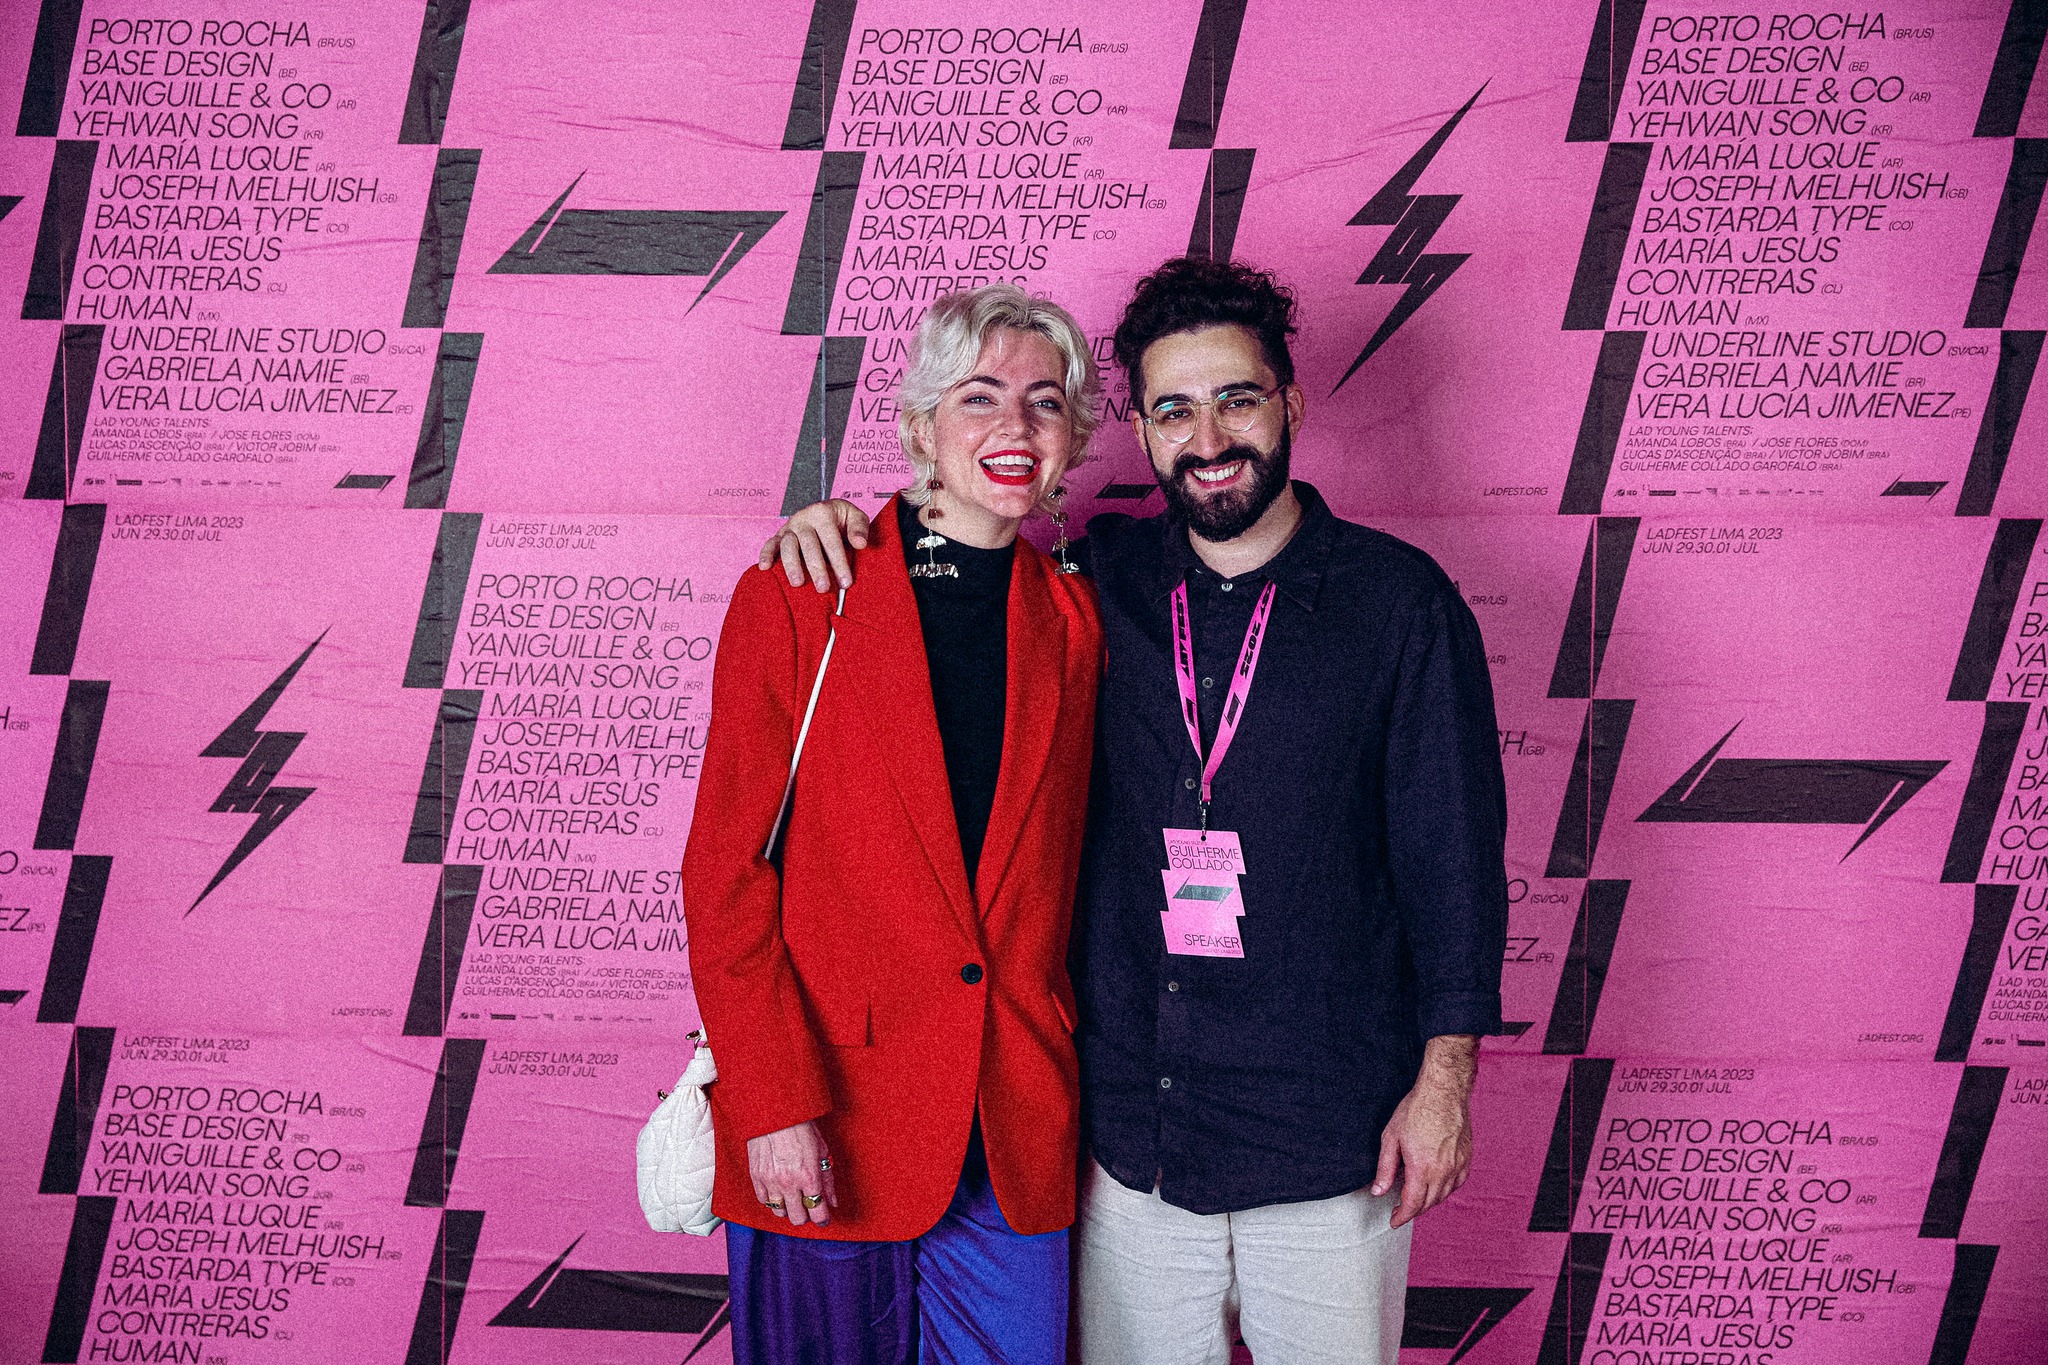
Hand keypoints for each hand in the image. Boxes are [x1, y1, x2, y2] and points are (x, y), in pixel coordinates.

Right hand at [747, 1120, 837, 1226]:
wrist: (776, 1112)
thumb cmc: (801, 1127)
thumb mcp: (822, 1150)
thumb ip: (828, 1179)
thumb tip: (833, 1201)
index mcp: (809, 1176)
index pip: (818, 1211)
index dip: (823, 1219)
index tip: (823, 1218)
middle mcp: (790, 1182)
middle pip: (798, 1218)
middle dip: (806, 1215)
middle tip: (808, 1207)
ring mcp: (771, 1181)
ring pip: (779, 1212)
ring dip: (788, 1208)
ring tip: (792, 1198)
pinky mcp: (756, 1176)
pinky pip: (763, 1200)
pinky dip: (771, 1199)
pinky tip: (778, 1191)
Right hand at [757, 500, 871, 591]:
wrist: (826, 513)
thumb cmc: (842, 520)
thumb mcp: (855, 516)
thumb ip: (860, 528)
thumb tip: (860, 544)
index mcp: (822, 512)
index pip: (831, 539)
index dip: (839, 562)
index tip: (846, 582)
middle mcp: (803, 518)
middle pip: (808, 544)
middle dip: (816, 567)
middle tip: (823, 588)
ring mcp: (790, 527)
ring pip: (788, 546)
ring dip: (792, 565)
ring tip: (798, 583)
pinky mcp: (779, 536)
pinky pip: (770, 544)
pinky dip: (765, 554)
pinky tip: (764, 568)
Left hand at [1373, 1034, 1476, 1227]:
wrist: (1443, 1091)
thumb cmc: (1416, 1109)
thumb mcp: (1391, 1138)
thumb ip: (1385, 1168)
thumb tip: (1378, 1191)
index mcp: (1422, 1168)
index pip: (1412, 1204)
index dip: (1401, 1216)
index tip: (1394, 1221)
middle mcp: (1443, 1171)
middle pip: (1428, 1204)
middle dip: (1413, 1211)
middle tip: (1400, 1210)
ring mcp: (1458, 1166)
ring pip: (1443, 1196)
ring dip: (1429, 1202)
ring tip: (1415, 1197)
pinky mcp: (1467, 1159)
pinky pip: (1457, 1184)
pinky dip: (1445, 1190)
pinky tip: (1436, 1185)